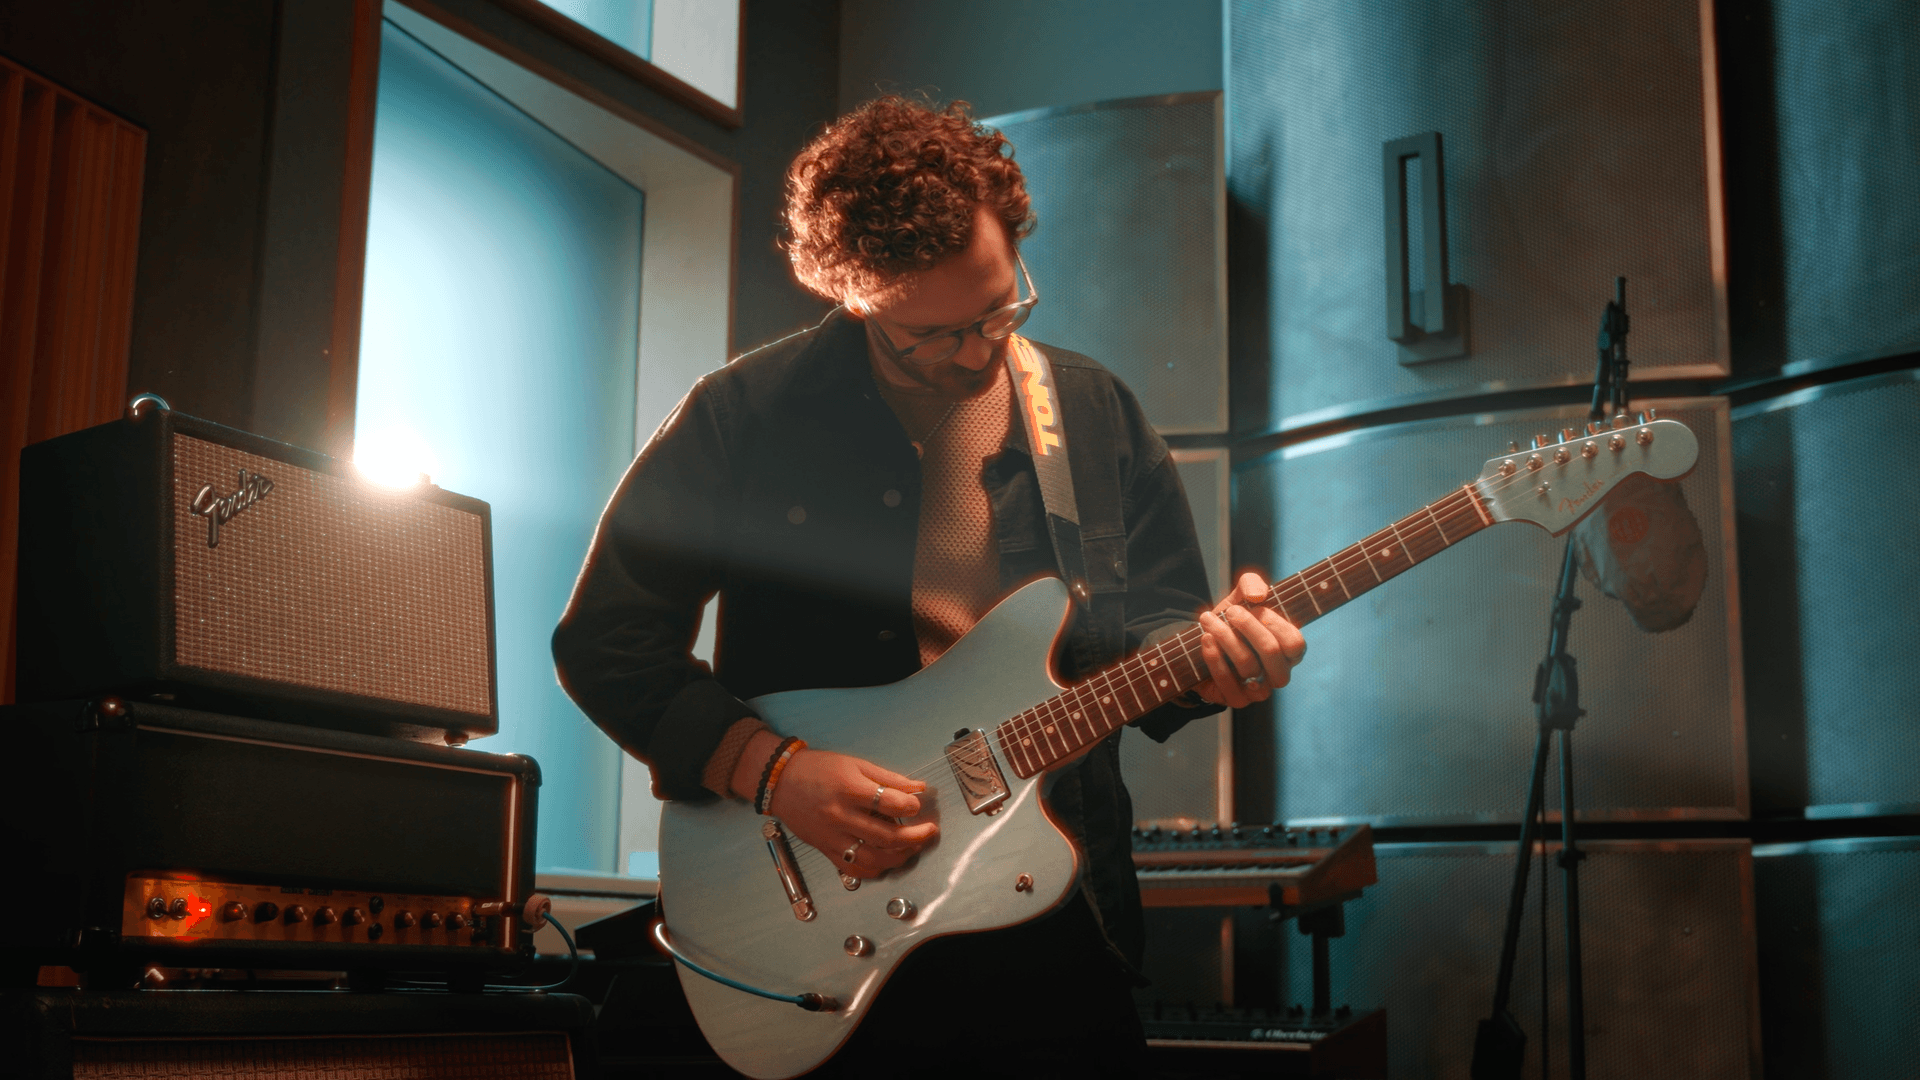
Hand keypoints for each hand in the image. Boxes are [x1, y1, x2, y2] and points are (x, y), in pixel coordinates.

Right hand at [734, 732, 936, 877]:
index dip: (911, 805)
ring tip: (913, 847)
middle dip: (915, 836)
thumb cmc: (817, 769)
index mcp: (849, 790)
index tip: (917, 804)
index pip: (890, 804)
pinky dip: (874, 869)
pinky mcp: (826, 850)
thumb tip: (917, 788)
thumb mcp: (855, 764)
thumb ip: (888, 778)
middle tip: (929, 831)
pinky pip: (854, 868)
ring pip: (873, 858)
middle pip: (886, 836)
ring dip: (899, 856)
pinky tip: (887, 860)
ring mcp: (832, 837)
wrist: (780, 782)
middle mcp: (840, 816)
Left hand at [1193, 571, 1306, 708]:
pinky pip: (1227, 681)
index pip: (1295, 643)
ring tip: (1208, 619)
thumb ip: (1252, 584)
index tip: (1254, 605)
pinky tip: (1206, 639)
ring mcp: (1259, 690)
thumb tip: (1258, 595)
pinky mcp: (1236, 699)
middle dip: (1248, 626)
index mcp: (1289, 651)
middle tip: (1229, 611)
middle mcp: (1279, 673)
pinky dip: (1214, 657)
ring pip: (1247, 665)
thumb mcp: (1240, 596)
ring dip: (1224, 636)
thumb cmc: (1231, 620)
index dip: (1274, 623)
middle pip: (1271, 652)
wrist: (1202, 643)